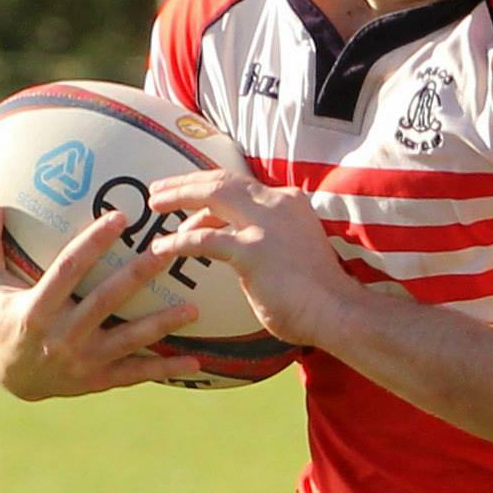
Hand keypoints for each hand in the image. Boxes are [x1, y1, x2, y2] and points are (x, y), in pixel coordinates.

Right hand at [0, 192, 202, 398]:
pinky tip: (195, 363)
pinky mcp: (98, 380)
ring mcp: (82, 361)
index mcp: (36, 308)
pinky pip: (135, 374)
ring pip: (128, 341)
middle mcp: (61, 336)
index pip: (68, 270)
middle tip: (170, 250)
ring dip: (161, 325)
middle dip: (139, 275)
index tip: (120, 216)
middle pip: (106, 301)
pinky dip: (165, 369)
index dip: (94, 243)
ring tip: (194, 308)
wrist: (7, 378)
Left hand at [146, 171, 355, 348]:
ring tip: (154, 208)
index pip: (242, 185)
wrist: (338, 311)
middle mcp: (278, 204)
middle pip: (222, 181)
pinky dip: (178, 242)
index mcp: (290, 202)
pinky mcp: (252, 251)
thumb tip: (236, 241)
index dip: (210, 185)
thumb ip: (270, 236)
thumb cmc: (318, 291)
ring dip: (178, 198)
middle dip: (186, 182)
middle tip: (157, 190)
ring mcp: (265, 225)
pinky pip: (204, 240)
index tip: (188, 190)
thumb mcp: (295, 248)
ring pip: (212, 196)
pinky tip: (160, 248)